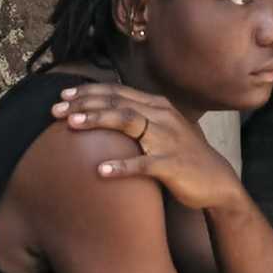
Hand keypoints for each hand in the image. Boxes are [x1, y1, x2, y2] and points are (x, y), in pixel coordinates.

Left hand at [48, 83, 241, 215]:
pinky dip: (122, 166)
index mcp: (158, 106)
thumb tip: (106, 110)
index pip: (118, 92)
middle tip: (55, 110)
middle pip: (118, 102)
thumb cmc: (183, 155)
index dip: (89, 92)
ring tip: (72, 125)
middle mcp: (162, 116)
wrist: (216, 181)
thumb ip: (140, 117)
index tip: (63, 95)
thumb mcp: (163, 129)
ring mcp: (168, 140)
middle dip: (84, 103)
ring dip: (98, 121)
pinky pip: (144, 164)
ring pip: (128, 123)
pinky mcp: (171, 165)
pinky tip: (100, 171)